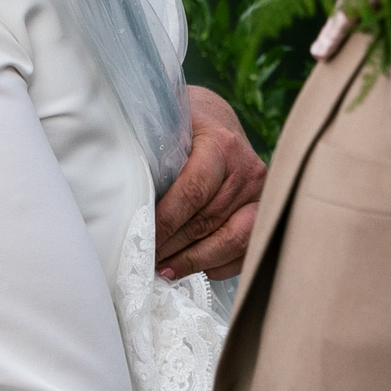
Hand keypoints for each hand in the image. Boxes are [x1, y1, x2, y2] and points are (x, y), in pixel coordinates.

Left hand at [154, 87, 265, 280]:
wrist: (218, 118)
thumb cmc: (185, 123)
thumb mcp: (167, 125)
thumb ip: (154, 155)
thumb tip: (127, 198)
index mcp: (222, 145)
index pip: (193, 193)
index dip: (166, 222)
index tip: (143, 240)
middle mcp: (247, 171)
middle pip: (208, 222)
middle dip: (174, 248)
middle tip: (147, 263)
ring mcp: (260, 194)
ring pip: (231, 241)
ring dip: (194, 261)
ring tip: (165, 272)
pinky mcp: (263, 211)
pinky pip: (246, 250)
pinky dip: (218, 265)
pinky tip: (192, 270)